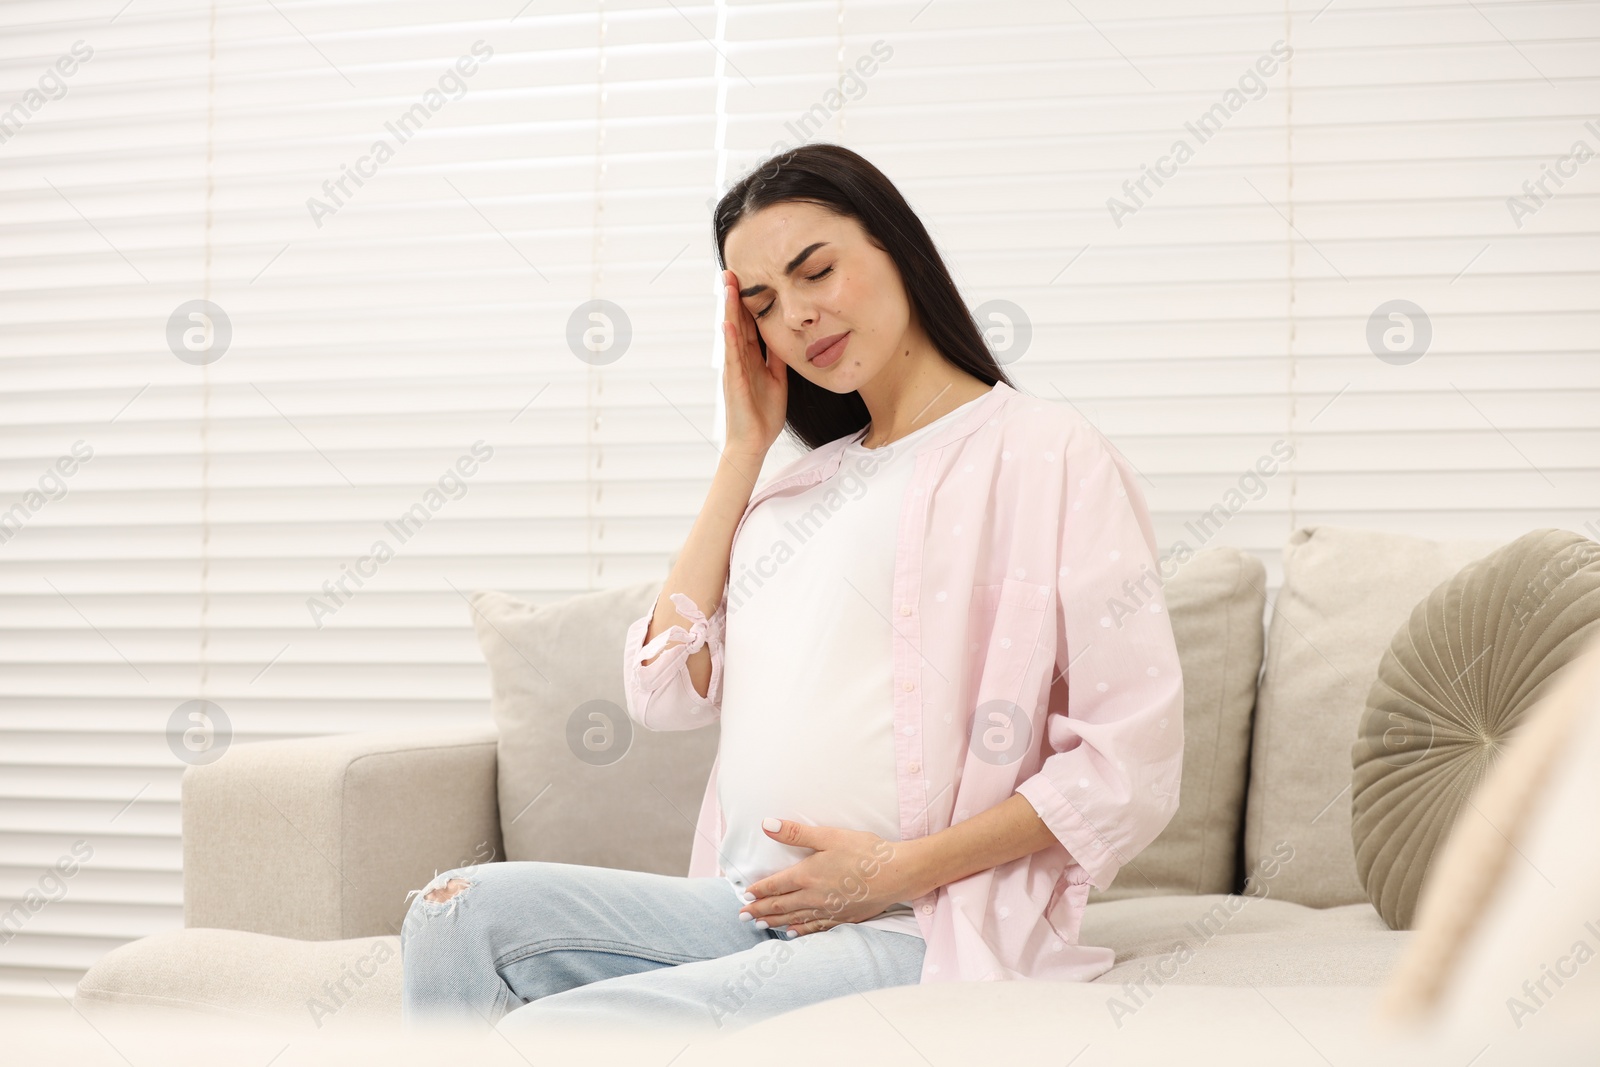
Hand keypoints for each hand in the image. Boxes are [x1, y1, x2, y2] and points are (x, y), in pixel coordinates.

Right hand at [720, 268, 786, 457]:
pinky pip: (732, 358)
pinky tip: (728, 324)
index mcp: (750, 358)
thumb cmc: (763, 413)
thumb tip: (786, 337)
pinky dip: (730, 341)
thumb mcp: (778, 379)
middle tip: (730, 271)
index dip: (748, 301)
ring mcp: (735, 370)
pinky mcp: (734, 383)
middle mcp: (739, 360)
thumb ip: (777, 358)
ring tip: (728, 287)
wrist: (755, 442)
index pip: (748, 323)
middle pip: (737, 322)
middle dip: (734, 297)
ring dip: (729, 310)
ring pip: (732, 334)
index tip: (746, 278)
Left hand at [736, 819, 928, 937]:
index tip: (745, 896)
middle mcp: (813, 896)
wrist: (897, 874)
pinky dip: (801, 930)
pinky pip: (816, 927)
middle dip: (760, 910)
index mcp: (807, 875)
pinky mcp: (843, 917)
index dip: (758, 891)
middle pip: (781, 905)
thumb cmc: (865, 851)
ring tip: (760, 925)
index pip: (775, 885)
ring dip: (775, 921)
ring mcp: (828, 910)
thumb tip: (766, 825)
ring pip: (795, 918)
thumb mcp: (829, 836)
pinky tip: (793, 933)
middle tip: (742, 916)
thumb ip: (796, 833)